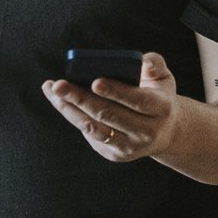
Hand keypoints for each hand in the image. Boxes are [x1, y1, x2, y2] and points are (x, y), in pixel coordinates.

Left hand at [43, 51, 181, 163]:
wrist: (165, 133)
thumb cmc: (158, 96)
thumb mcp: (164, 77)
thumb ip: (154, 63)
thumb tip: (143, 63)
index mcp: (160, 108)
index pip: (137, 100)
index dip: (115, 91)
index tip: (95, 81)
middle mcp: (147, 131)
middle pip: (108, 114)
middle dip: (80, 99)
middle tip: (59, 85)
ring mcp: (130, 146)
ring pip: (93, 128)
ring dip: (69, 109)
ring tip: (52, 91)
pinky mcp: (115, 154)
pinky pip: (90, 135)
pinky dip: (73, 116)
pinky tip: (60, 101)